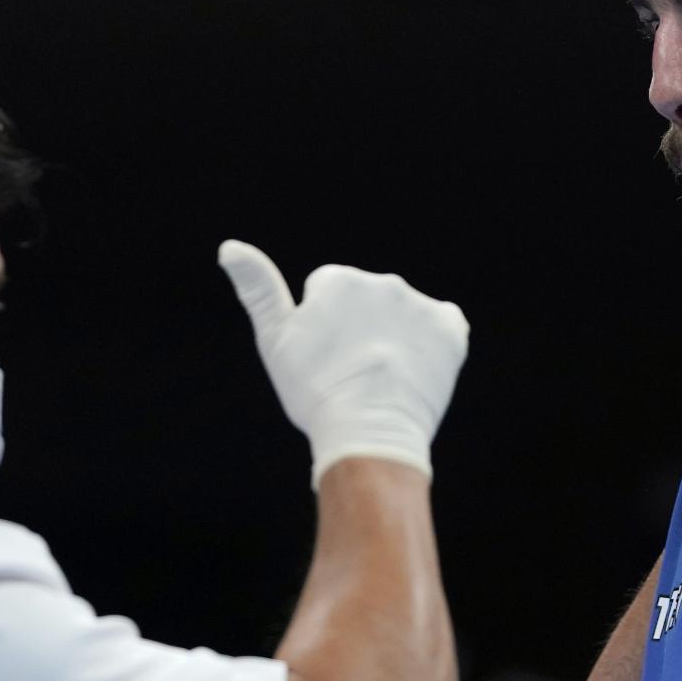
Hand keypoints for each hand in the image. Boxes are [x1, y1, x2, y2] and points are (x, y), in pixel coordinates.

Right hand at [218, 240, 468, 487]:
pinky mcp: (451, 329)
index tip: (325, 357)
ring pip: (403, 317)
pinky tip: (416, 370)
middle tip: (353, 370)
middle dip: (361, 329)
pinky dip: (434, 345)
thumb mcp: (275, 341)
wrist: (368, 433)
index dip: (324, 330)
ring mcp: (420, 305)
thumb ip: (258, 289)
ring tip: (383, 376)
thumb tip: (229, 247)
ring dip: (396, 337)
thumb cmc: (315, 391)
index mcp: (338, 279)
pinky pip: (444, 327)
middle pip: (369, 304)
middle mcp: (383, 282)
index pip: (329, 296)